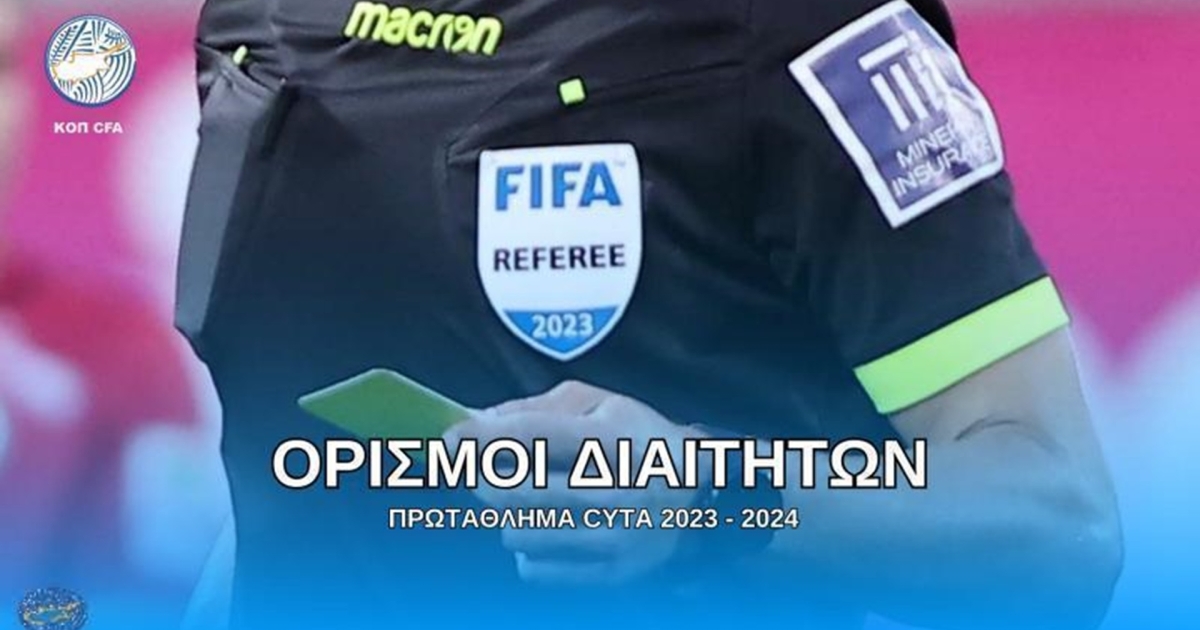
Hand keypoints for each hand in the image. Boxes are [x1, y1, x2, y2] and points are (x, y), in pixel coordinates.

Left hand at [445, 381, 706, 585]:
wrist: (698, 491)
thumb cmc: (636, 438)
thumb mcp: (599, 403)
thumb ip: (535, 409)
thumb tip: (477, 424)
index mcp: (612, 440)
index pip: (532, 437)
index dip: (481, 438)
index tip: (451, 439)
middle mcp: (616, 491)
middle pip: (517, 491)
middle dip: (482, 479)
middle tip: (475, 471)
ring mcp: (616, 538)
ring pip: (519, 533)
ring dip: (507, 516)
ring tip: (524, 501)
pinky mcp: (615, 573)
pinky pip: (537, 570)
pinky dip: (528, 551)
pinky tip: (543, 530)